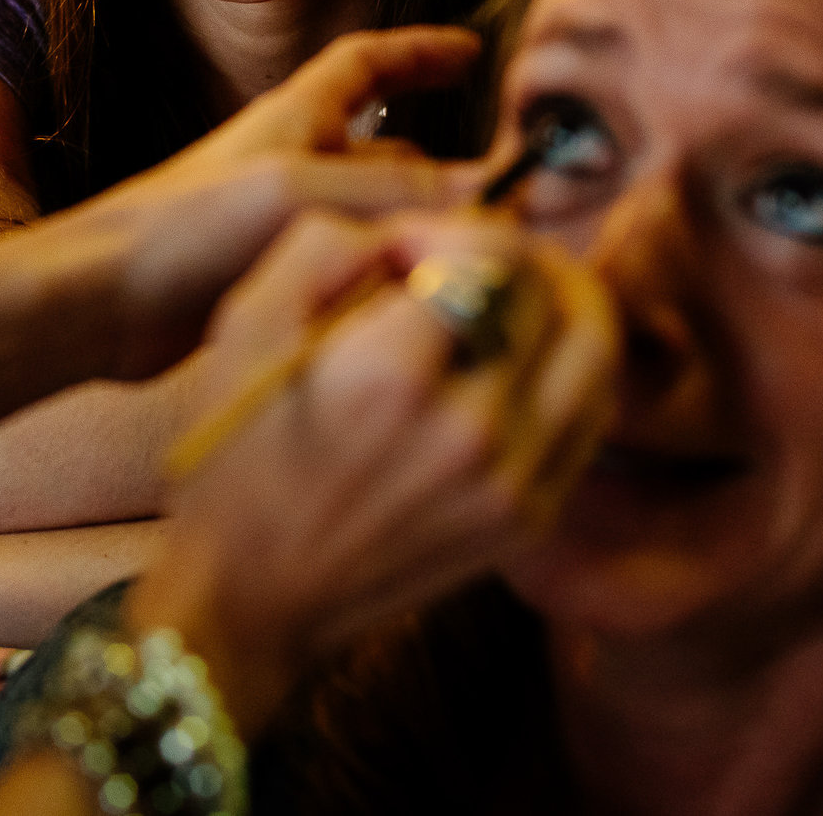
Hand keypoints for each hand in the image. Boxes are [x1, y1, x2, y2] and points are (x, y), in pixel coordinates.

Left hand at [51, 26, 485, 380]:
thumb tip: (492, 190)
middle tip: (512, 203)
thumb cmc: (184, 227)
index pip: (367, 64)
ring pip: (373, 222)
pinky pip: (347, 273)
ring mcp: (281, 228)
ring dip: (420, 235)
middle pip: (387, 155)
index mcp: (294, 119)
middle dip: (444, 173)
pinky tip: (418, 311)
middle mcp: (291, 167)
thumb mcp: (300, 192)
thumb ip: (396, 190)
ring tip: (479, 263)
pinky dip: (386, 283)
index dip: (419, 51)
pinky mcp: (272, 283)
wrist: (102, 303)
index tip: (471, 49)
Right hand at [128, 207, 616, 733]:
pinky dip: (567, 369)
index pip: (490, 254)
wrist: (244, 594)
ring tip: (514, 294)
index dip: (452, 228)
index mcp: (390, 375)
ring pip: (594, 353)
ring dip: (563, 304)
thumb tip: (409, 231)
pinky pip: (587, 418)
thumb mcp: (245, 324)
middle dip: (515, 256)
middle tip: (470, 255)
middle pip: (557, 295)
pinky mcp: (525, 520)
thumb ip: (329, 244)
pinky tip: (520, 360)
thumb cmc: (229, 454)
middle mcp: (469, 431)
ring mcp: (510, 484)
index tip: (407, 245)